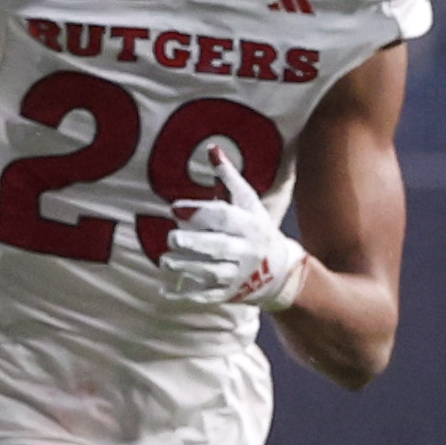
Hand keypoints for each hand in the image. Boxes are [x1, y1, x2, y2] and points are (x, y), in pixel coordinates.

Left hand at [161, 148, 308, 310]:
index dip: (199, 212)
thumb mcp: (248, 203)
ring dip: (187, 268)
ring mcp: (238, 274)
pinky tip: (164, 291)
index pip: (224, 217)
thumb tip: (211, 148)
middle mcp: (246, 250)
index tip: (174, 208)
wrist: (281, 271)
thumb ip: (229, 178)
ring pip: (212, 272)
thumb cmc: (256, 228)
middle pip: (220, 247)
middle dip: (196, 244)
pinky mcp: (230, 293)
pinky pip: (206, 295)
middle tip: (173, 239)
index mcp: (250, 224)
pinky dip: (185, 295)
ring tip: (165, 261)